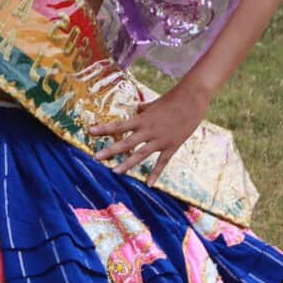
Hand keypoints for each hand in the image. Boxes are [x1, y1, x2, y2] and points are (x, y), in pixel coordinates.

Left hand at [88, 83, 209, 180]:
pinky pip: (162, 162)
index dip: (104, 129)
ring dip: (127, 163)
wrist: (193, 99)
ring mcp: (160, 140)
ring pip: (140, 154)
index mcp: (142, 118)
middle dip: (110, 150)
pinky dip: (155, 174)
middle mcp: (148, 130)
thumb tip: (136, 107)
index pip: (119, 125)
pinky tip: (149, 184)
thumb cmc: (173, 98)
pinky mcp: (172, 146)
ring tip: (114, 172)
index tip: (90, 131)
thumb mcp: (155, 102)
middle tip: (96, 158)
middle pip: (126, 143)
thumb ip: (144, 108)